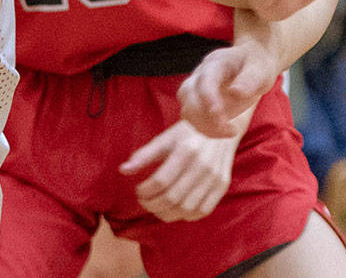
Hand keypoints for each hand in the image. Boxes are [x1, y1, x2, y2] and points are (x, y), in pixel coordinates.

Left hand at [118, 115, 249, 221]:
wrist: (220, 129)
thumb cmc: (187, 134)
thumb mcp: (164, 139)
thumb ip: (144, 155)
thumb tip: (123, 170)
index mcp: (186, 151)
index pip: (161, 181)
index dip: (145, 191)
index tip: (138, 191)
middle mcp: (202, 166)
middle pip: (173, 197)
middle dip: (153, 205)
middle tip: (144, 202)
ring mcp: (215, 178)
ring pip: (187, 208)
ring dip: (167, 213)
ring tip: (156, 208)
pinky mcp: (222, 186)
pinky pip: (203, 211)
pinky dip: (186, 215)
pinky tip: (175, 209)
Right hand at [178, 44, 278, 137]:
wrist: (251, 62)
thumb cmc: (257, 65)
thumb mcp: (261, 69)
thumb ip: (251, 79)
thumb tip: (237, 92)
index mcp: (216, 62)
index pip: (205, 80)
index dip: (209, 99)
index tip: (221, 119)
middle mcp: (200, 73)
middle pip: (188, 95)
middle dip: (205, 117)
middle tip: (232, 130)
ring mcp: (195, 87)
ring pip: (186, 109)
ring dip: (204, 126)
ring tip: (230, 131)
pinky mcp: (197, 101)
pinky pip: (192, 118)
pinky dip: (205, 128)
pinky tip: (225, 131)